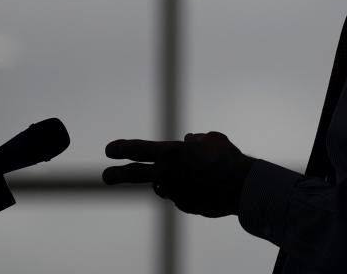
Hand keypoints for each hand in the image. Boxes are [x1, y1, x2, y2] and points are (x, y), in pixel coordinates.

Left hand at [102, 131, 254, 217]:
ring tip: (190, 175)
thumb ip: (197, 139)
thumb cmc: (227, 158)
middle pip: (134, 175)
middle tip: (105, 177)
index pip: (137, 150)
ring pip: (162, 186)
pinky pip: (181, 196)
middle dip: (116, 175)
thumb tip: (189, 139)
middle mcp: (166, 174)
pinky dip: (188, 191)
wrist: (241, 187)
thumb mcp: (212, 139)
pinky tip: (205, 186)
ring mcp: (174, 193)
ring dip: (169, 181)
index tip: (109, 150)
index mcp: (170, 153)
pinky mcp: (184, 207)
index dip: (121, 148)